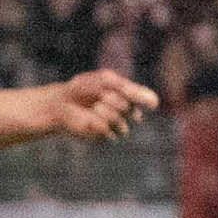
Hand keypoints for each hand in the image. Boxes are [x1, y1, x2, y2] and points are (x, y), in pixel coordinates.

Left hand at [40, 70, 160, 140]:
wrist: (61, 101)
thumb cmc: (83, 89)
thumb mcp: (107, 81)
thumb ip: (131, 90)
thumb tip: (156, 103)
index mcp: (131, 98)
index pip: (150, 101)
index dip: (139, 96)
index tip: (123, 89)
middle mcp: (127, 114)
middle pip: (131, 110)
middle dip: (114, 101)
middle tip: (100, 96)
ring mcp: (116, 127)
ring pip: (122, 125)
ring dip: (107, 113)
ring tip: (95, 106)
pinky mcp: (103, 137)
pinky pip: (108, 131)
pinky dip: (98, 122)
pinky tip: (89, 117)